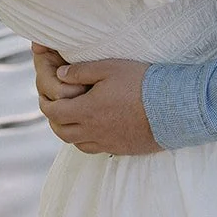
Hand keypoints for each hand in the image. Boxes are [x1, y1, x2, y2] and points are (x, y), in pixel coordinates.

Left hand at [35, 48, 158, 154]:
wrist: (172, 108)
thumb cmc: (141, 83)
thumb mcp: (109, 67)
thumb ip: (81, 71)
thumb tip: (60, 75)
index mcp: (86, 110)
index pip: (53, 112)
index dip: (45, 104)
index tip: (44, 95)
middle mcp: (93, 130)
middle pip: (61, 131)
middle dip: (53, 119)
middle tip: (54, 107)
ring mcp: (106, 142)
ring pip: (75, 143)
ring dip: (67, 131)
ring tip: (70, 119)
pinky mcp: (120, 148)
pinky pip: (93, 149)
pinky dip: (85, 140)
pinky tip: (91, 130)